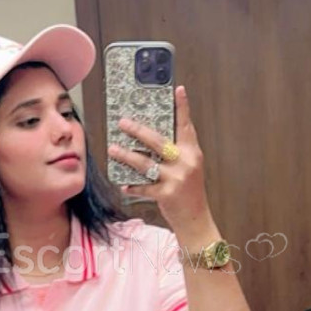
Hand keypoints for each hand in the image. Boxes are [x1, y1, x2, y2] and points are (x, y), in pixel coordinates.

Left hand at [108, 86, 211, 235]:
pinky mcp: (167, 194)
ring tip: (113, 149)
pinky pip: (143, 187)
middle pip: (158, 142)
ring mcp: (176, 178)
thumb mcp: (188, 167)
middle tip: (122, 122)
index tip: (178, 90)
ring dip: (126, 155)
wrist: (196, 220)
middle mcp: (186, 162)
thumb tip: (148, 138)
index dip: (183, 107)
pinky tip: (122, 184)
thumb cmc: (188, 191)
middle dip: (138, 130)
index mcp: (192, 152)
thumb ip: (175, 153)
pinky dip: (131, 186)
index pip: (186, 126)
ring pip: (146, 163)